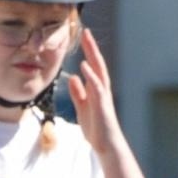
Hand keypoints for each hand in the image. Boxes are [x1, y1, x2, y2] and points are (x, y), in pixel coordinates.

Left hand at [65, 30, 127, 157]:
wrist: (105, 145)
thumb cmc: (96, 128)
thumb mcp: (82, 107)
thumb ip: (78, 92)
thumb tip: (72, 77)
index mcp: (96, 89)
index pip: (93, 66)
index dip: (88, 52)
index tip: (84, 37)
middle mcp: (102, 89)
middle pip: (98, 64)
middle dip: (92, 48)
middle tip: (87, 31)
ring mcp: (103, 96)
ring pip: (99, 72)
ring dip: (94, 56)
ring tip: (88, 42)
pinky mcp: (103, 105)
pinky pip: (97, 87)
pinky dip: (91, 76)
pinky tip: (85, 66)